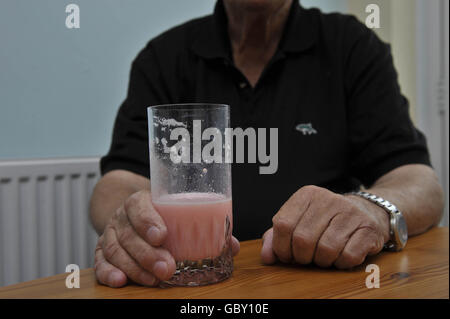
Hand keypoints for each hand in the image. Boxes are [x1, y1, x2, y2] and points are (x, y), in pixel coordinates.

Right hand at [94, 190, 240, 286]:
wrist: (130, 213)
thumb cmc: (160, 215)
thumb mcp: (177, 214)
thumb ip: (204, 227)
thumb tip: (232, 246)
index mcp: (140, 201)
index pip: (139, 206)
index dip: (148, 221)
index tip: (162, 236)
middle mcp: (122, 216)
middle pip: (130, 234)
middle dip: (148, 253)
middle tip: (167, 267)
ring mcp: (110, 233)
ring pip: (116, 250)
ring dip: (134, 267)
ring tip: (153, 280)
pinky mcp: (102, 249)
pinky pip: (100, 261)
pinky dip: (107, 272)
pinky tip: (120, 281)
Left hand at [261, 186, 389, 268]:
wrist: (367, 212)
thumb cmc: (326, 221)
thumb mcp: (299, 221)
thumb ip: (277, 237)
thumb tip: (267, 257)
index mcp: (307, 195)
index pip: (282, 224)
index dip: (282, 247)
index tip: (288, 254)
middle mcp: (328, 199)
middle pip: (303, 239)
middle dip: (302, 257)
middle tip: (308, 257)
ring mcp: (350, 212)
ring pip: (326, 249)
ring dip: (322, 261)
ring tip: (325, 256)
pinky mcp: (368, 228)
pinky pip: (348, 256)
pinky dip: (342, 263)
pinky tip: (342, 256)